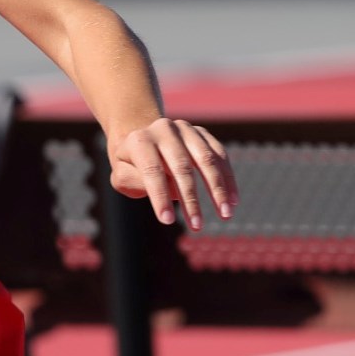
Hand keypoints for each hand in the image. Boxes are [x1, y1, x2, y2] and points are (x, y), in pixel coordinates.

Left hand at [108, 117, 236, 230]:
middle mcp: (164, 129)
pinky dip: (228, 179)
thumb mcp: (122, 176)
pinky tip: (232, 201)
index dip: (160, 196)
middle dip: (190, 199)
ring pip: (206, 159)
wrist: (144, 139)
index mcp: (140, 141)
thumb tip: (169, 190)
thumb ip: (135, 182)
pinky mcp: (202, 133)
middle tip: (197, 226)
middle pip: (182, 167)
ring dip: (217, 189)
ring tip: (225, 214)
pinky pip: (220, 155)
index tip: (167, 221)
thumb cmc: (132, 166)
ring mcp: (185, 129)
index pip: (152, 170)